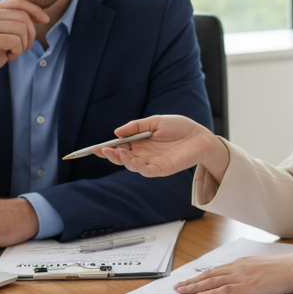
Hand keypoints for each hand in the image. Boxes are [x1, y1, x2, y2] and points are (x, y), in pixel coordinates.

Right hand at [0, 0, 47, 119]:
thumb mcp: (4, 34)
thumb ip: (16, 22)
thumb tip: (41, 16)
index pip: (18, 2)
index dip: (35, 10)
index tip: (45, 20)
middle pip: (23, 16)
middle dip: (31, 34)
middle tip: (24, 47)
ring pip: (22, 29)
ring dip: (23, 45)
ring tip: (12, 52)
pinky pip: (16, 41)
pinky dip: (17, 52)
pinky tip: (7, 56)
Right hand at [95, 115, 228, 181]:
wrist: (200, 136)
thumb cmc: (179, 127)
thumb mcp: (155, 121)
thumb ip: (136, 126)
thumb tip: (116, 133)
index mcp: (139, 142)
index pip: (119, 147)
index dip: (106, 149)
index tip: (92, 148)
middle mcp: (142, 154)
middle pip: (121, 158)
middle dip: (110, 156)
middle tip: (102, 151)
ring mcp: (151, 163)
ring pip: (131, 165)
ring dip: (123, 160)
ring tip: (120, 151)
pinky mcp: (162, 169)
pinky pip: (147, 171)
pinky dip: (137, 166)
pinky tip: (132, 159)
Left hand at [172, 252, 292, 293]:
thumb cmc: (284, 269)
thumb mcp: (262, 267)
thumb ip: (250, 272)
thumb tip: (243, 279)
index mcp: (241, 263)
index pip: (216, 270)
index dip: (200, 276)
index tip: (189, 280)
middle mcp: (238, 268)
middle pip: (209, 275)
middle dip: (191, 282)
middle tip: (177, 287)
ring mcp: (242, 277)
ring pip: (212, 282)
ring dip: (195, 288)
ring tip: (182, 292)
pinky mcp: (248, 286)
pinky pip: (225, 290)